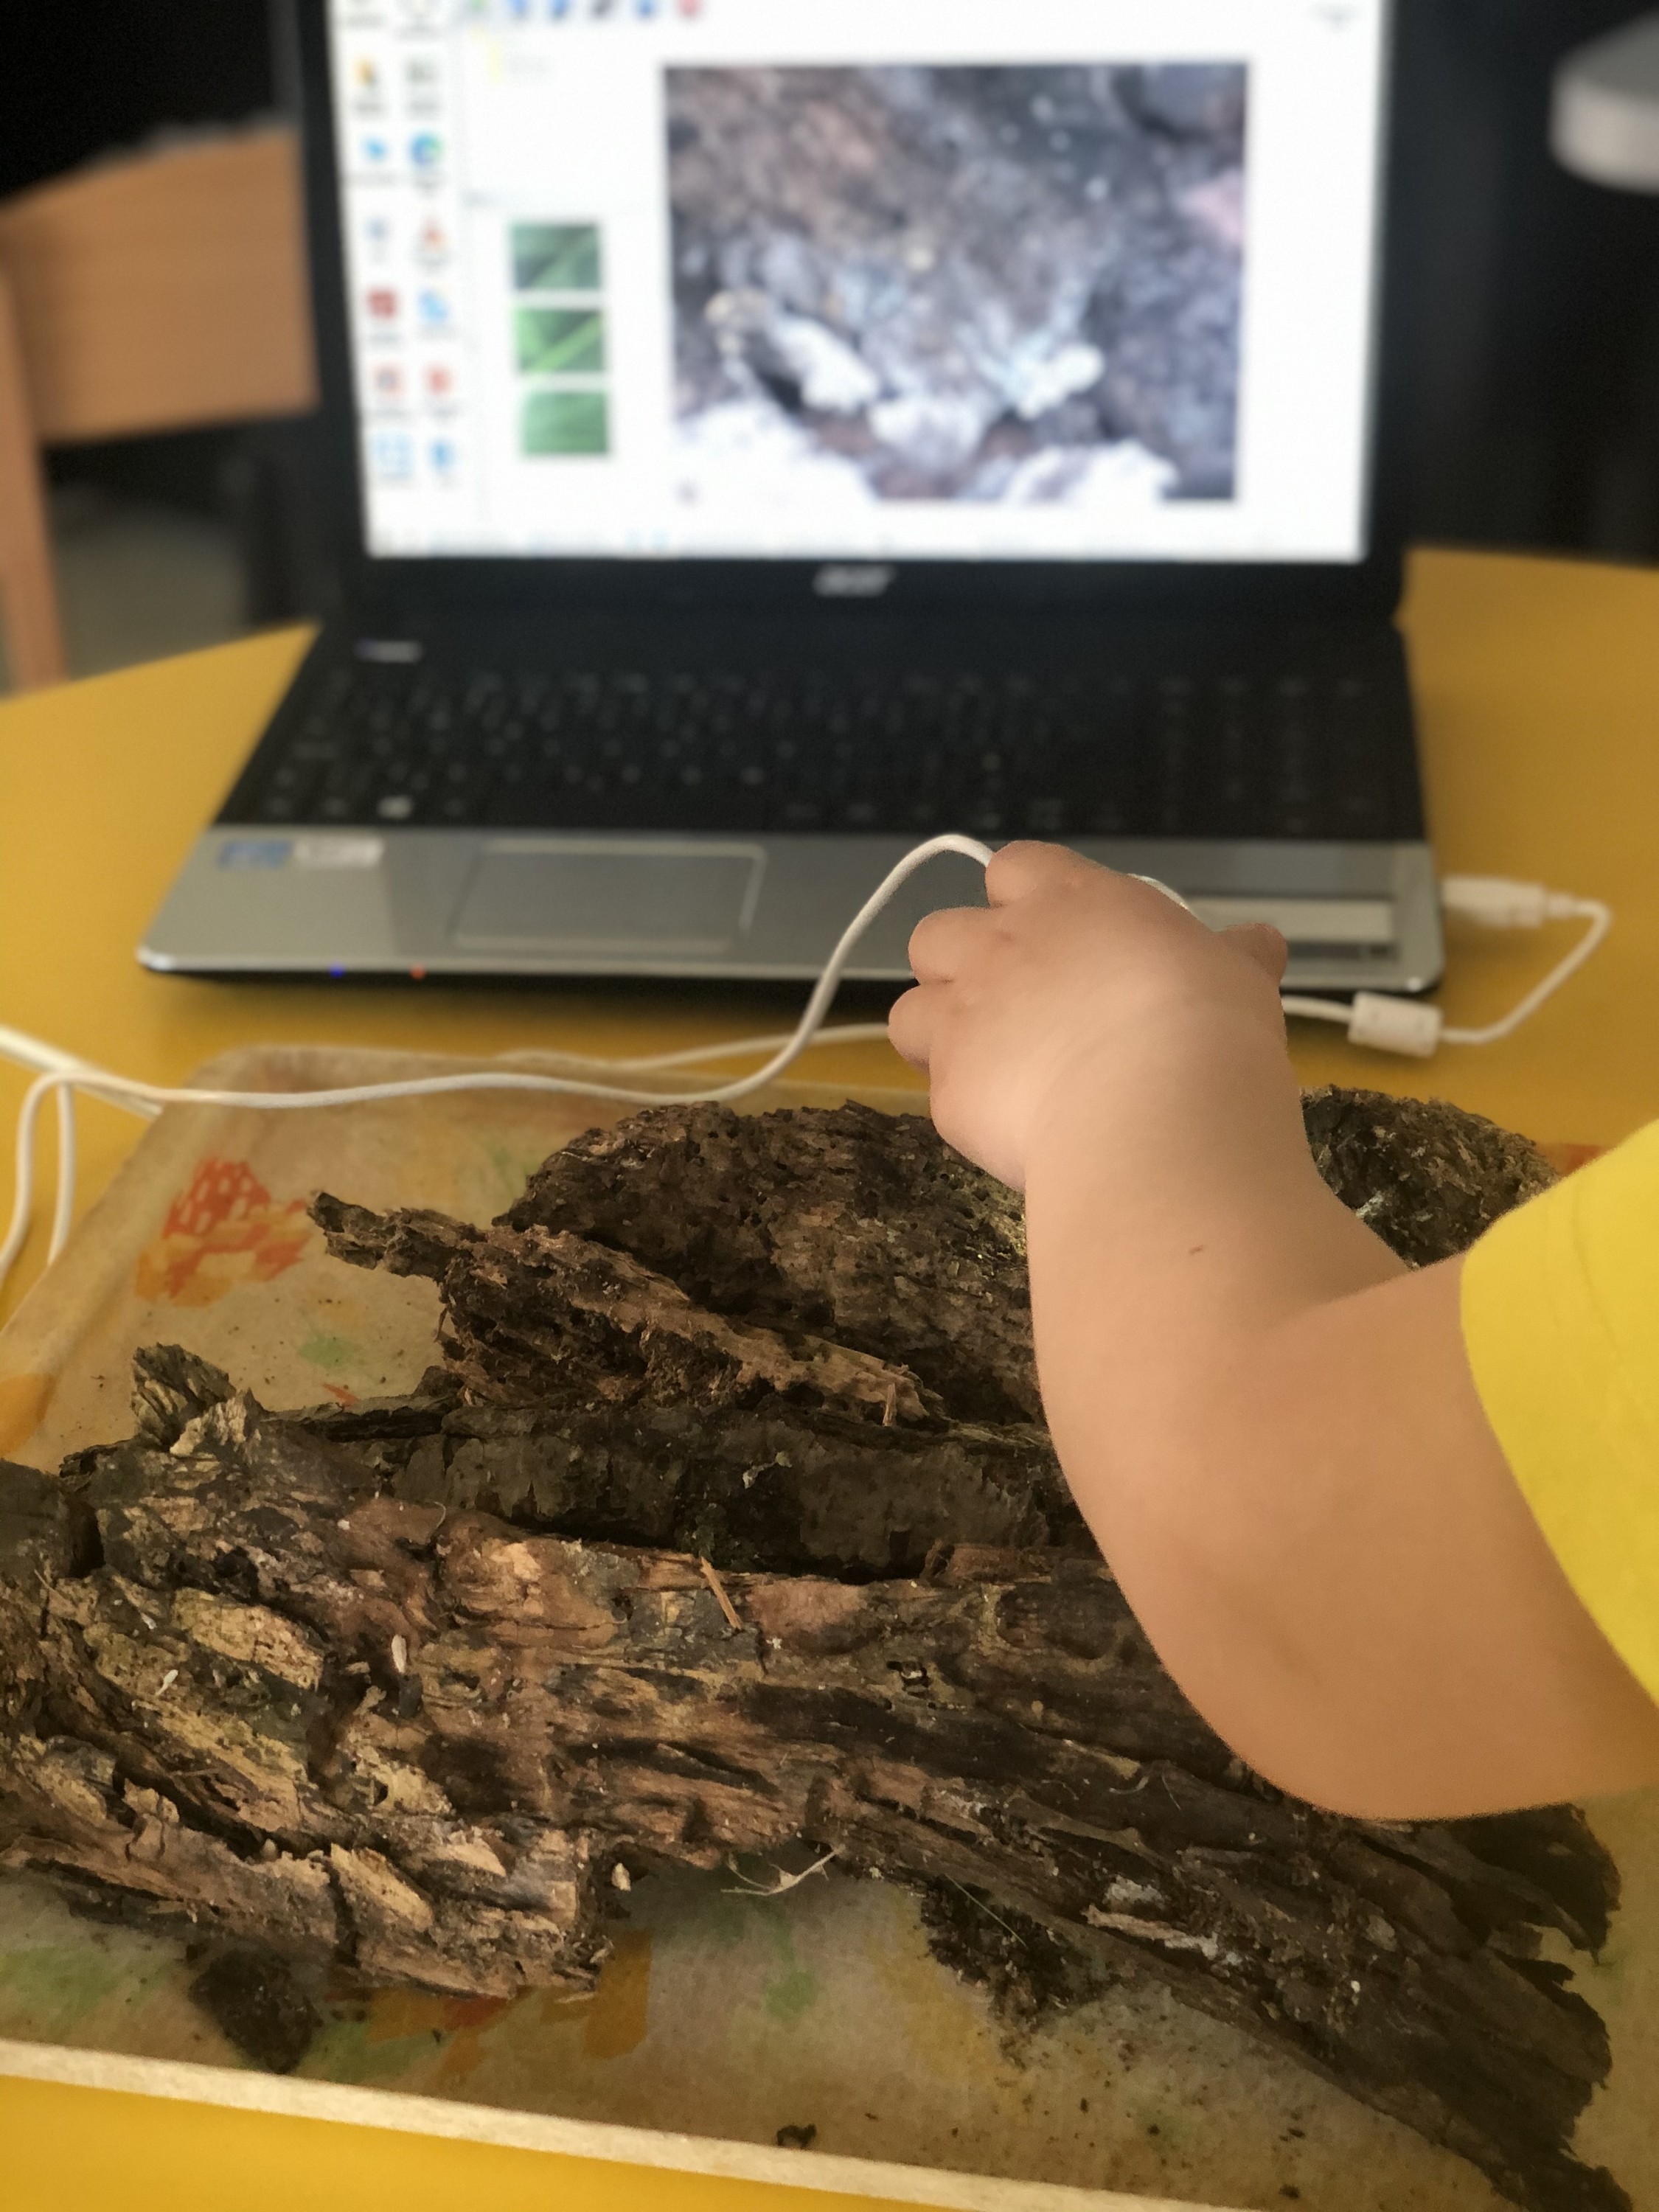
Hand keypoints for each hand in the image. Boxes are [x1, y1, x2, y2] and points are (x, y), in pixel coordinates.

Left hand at [888, 843, 1289, 1188]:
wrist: (1157, 1108)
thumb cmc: (1206, 1024)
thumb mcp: (1239, 975)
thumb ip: (1233, 955)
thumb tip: (1259, 942)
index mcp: (1068, 900)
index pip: (1014, 866)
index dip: (1020, 900)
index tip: (1050, 939)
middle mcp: (1000, 947)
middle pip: (937, 934)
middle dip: (958, 966)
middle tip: (1010, 1010)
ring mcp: (963, 1017)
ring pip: (909, 1010)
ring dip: (938, 1033)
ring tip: (992, 1071)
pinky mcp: (950, 1089)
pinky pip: (932, 1090)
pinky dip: (963, 1104)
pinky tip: (1010, 1129)